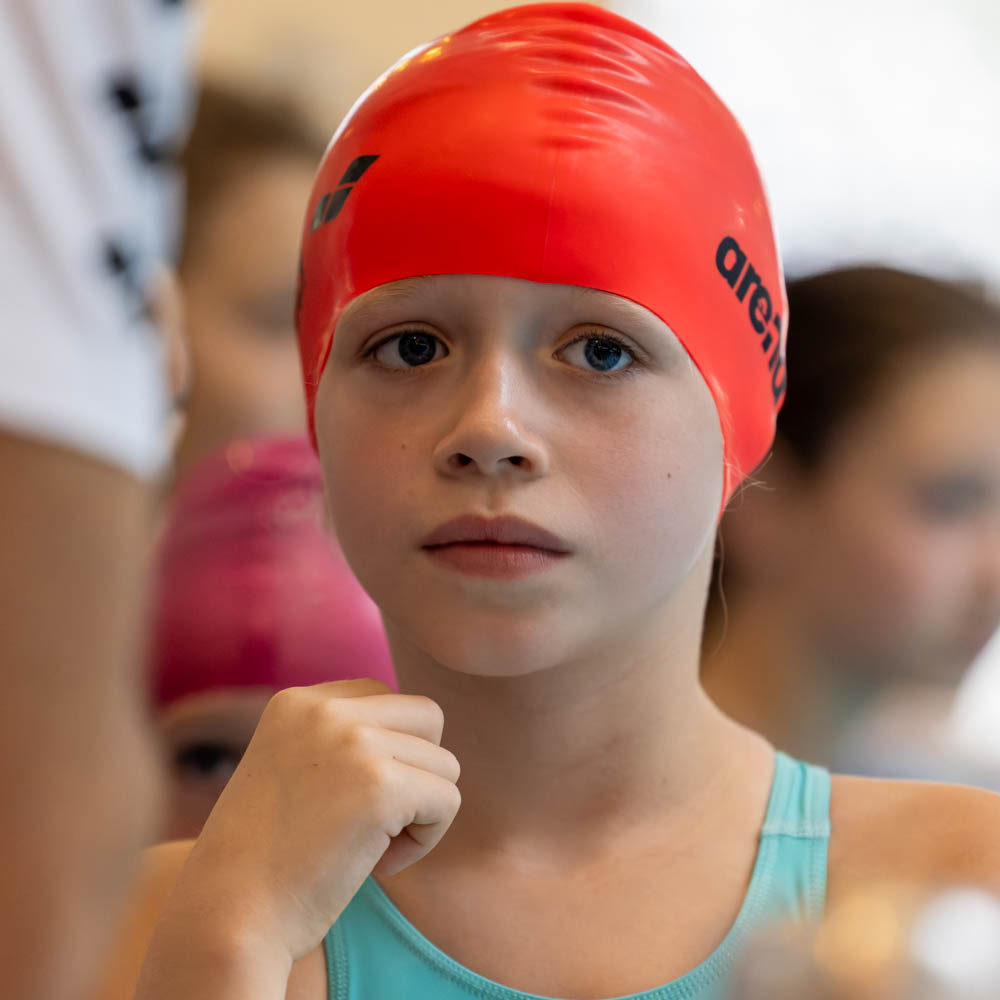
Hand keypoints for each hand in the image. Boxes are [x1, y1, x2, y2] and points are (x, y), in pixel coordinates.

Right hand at [173, 679, 460, 962]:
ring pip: (444, 765)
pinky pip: (447, 801)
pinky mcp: (380, 786)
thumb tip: (425, 734)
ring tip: (367, 847)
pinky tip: (377, 865)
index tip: (346, 800)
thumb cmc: (266, 860)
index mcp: (299, 701)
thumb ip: (343, 741)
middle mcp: (326, 709)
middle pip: (427, 718)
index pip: (386, 698)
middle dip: (416, 773)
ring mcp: (354, 743)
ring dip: (419, 813)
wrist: (228, 918)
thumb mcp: (294, 772)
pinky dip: (426, 840)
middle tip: (372, 822)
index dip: (387, 754)